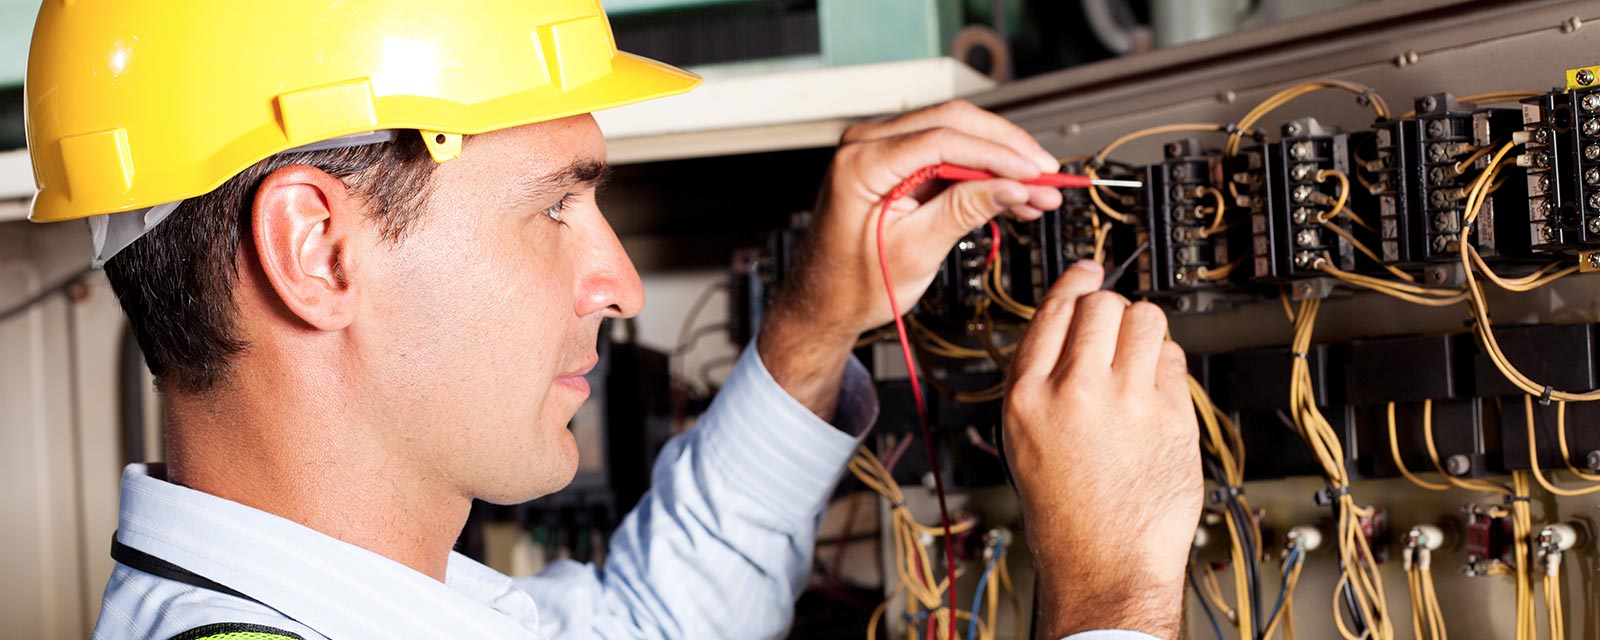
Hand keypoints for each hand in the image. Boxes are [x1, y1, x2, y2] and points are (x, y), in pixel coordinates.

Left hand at [758, 100, 1061, 419]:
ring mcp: (879, 149)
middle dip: (1007, 148)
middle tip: (1048, 175)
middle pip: (954, 122)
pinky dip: (982, 171)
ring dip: (1001, 159)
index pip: (943, 139)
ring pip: (956, 133)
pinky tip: (1014, 193)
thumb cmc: (853, 284)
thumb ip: (965, 210)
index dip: (998, 154)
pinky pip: (946, 153)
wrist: (825, 302)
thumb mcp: (916, 250)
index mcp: (861, 162)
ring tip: (1039, 192)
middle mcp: (866, 144)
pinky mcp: (895, 163)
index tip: (1036, 172)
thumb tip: (1014, 186)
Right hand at [1002, 261, 1201, 639]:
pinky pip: (1175, 359)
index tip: (1087, 271)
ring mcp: (1127, 402)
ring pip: (1146, 318)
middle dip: (1111, 308)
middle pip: (1102, 303)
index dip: (1075, 282)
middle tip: (1114, 328)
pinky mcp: (1171, 415)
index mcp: (1027, 396)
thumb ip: (1041, 377)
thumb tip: (1070, 323)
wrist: (1104, 560)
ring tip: (1138, 357)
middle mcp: (1074, 391)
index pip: (1053, 310)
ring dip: (1144, 328)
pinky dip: (1168, 365)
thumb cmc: (1065, 509)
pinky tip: (1155, 391)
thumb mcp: (1024, 436)